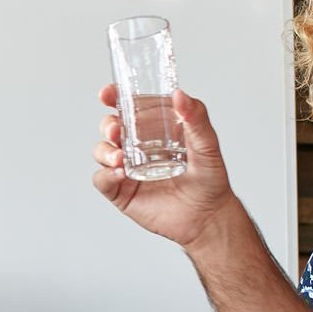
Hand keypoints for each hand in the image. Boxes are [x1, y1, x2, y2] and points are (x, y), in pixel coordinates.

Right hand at [92, 87, 236, 250]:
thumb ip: (196, 118)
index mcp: (154, 129)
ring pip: (102, 152)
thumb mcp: (208, 144)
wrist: (208, 217)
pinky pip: (102, 180)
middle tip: (116, 130)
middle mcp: (137, 147)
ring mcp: (127, 169)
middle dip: (107, 125)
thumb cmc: (209, 179)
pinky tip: (120, 174)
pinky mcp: (121, 192)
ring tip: (119, 159)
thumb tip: (179, 94)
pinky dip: (106, 175)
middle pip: (110, 127)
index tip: (108, 94)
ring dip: (105, 151)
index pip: (129, 108)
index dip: (114, 97)